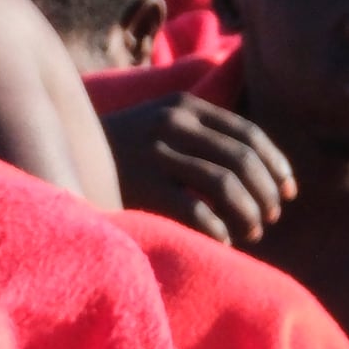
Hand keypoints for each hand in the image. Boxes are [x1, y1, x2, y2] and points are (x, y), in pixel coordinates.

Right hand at [100, 94, 295, 244]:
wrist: (61, 156)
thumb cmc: (120, 152)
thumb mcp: (160, 125)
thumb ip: (200, 135)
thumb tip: (258, 172)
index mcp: (184, 107)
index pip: (249, 134)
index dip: (276, 165)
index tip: (288, 191)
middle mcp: (173, 125)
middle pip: (243, 160)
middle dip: (266, 193)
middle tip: (271, 218)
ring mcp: (155, 153)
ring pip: (226, 185)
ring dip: (249, 213)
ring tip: (252, 232)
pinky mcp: (142, 184)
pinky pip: (196, 210)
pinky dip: (218, 229)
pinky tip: (223, 242)